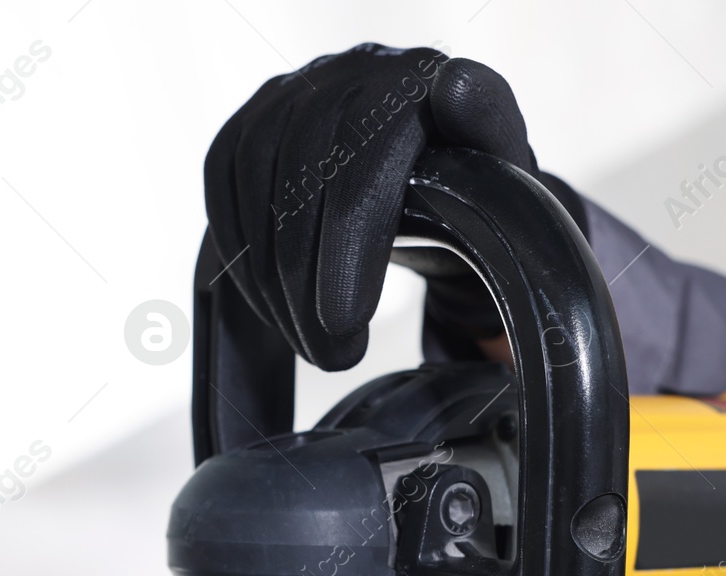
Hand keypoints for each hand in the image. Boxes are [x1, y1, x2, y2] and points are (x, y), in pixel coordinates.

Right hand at [204, 43, 583, 370]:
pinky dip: (241, 250)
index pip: (367, 150)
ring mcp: (298, 90)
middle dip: (307, 278)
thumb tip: (457, 91)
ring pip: (256, 175)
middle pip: (303, 170)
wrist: (437, 189)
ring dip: (271, 275)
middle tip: (332, 352)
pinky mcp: (256, 118)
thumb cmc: (474, 194)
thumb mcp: (502, 178)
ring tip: (308, 341)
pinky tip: (271, 303)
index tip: (349, 318)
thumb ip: (490, 134)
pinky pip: (223, 177)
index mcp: (420, 79)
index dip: (350, 237)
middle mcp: (352, 72)